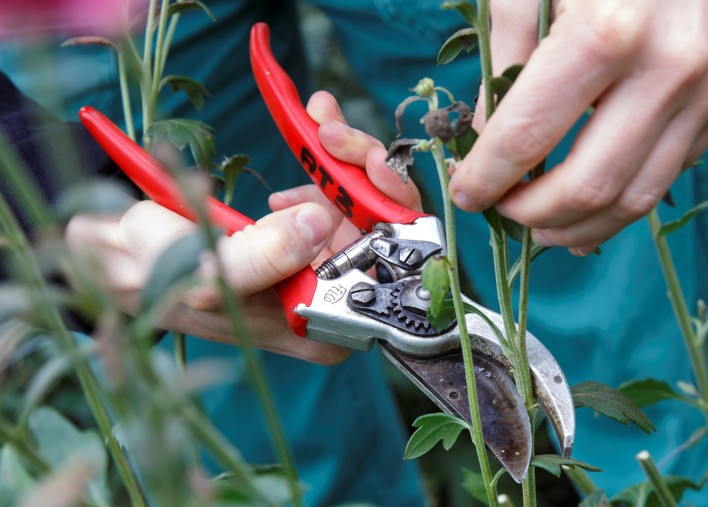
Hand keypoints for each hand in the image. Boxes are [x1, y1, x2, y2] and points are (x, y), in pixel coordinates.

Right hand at [65, 93, 417, 365]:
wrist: (127, 247)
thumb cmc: (156, 270)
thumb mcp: (198, 269)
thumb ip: (256, 261)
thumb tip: (316, 225)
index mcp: (321, 328)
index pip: (386, 272)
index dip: (388, 216)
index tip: (368, 168)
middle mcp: (334, 303)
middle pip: (386, 232)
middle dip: (366, 171)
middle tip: (333, 131)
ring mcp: (324, 268)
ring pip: (368, 204)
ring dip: (346, 155)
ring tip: (315, 122)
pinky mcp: (311, 236)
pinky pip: (342, 191)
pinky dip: (329, 156)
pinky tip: (308, 133)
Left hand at [449, 0, 707, 254]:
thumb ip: (507, 53)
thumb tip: (489, 137)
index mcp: (606, 30)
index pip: (528, 137)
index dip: (487, 178)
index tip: (467, 194)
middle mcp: (670, 68)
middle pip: (589, 188)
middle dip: (533, 217)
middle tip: (504, 212)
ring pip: (638, 198)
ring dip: (581, 226)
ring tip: (543, 225)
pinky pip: (671, 170)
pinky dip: (624, 197)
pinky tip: (593, 199)